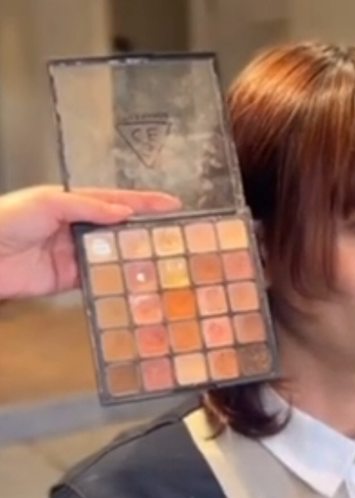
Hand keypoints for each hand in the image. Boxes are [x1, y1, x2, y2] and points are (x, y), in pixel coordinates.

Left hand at [0, 185, 181, 298]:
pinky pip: (100, 278)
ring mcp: (77, 254)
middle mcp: (80, 227)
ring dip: (136, 257)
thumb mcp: (48, 203)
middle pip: (121, 229)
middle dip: (147, 231)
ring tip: (165, 260)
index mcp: (76, 203)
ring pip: (114, 255)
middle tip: (178, 237)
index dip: (146, 202)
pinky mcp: (71, 279)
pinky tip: (137, 280)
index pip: (118, 200)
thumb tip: (125, 213)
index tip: (174, 205)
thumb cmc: (9, 219)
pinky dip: (117, 279)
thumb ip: (87, 207)